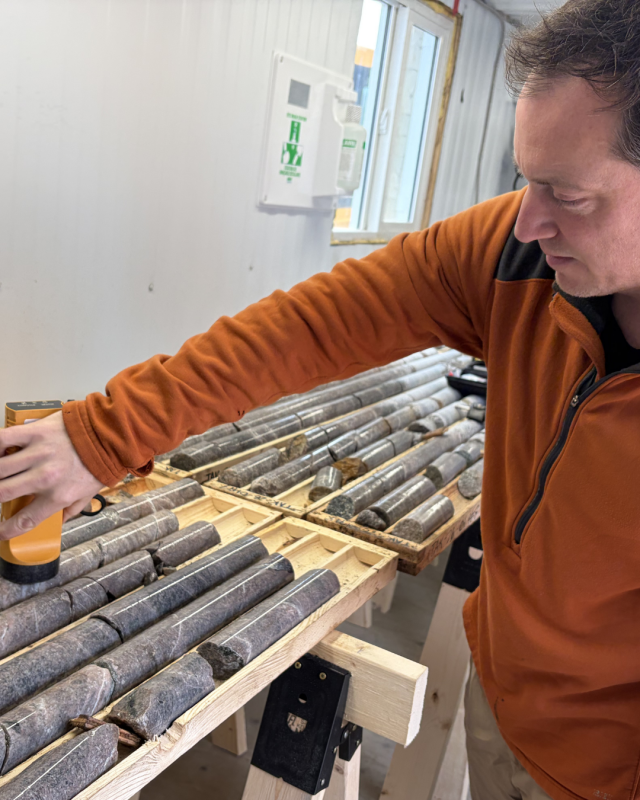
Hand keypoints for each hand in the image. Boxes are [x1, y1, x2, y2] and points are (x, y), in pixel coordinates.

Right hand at [0, 412, 103, 539]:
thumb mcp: (88, 493)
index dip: (6, 530)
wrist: (111, 432)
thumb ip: (71, 510)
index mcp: (59, 495)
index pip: (25, 520)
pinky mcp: (34, 432)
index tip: (1, 532)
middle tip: (0, 496)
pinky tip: (0, 454)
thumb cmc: (100, 460)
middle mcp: (45, 477)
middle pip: (1, 494)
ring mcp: (38, 453)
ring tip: (1, 476)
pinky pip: (3, 439)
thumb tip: (58, 522)